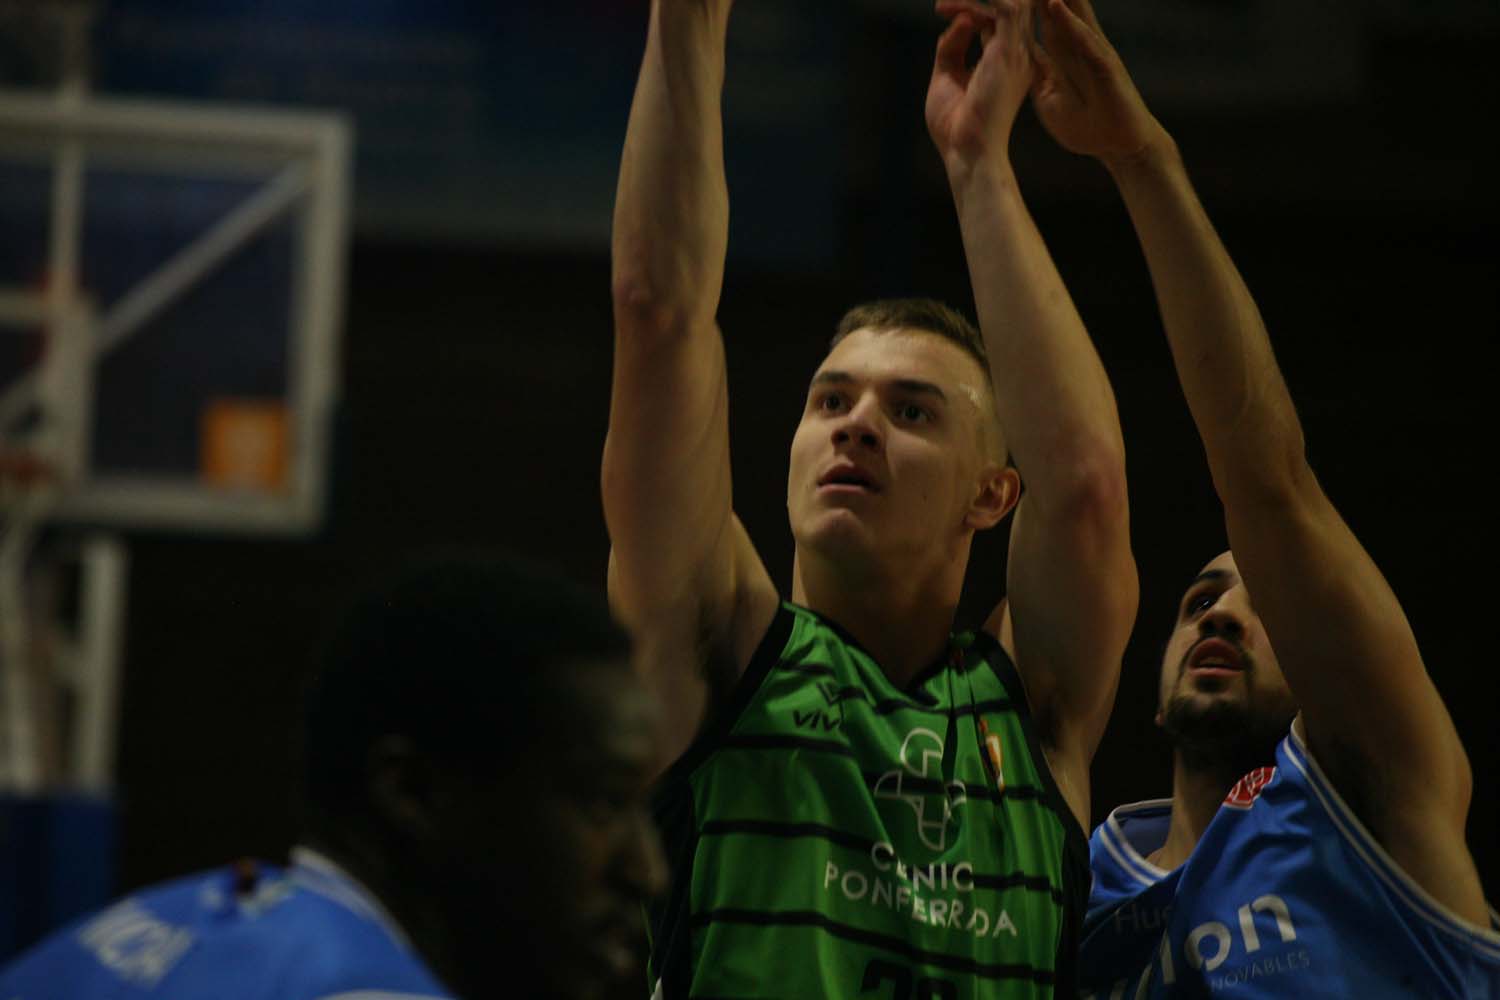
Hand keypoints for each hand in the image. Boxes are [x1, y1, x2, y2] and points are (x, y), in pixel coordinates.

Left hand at [926, 0, 1036, 174]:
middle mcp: (1017, 55)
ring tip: (941, 6)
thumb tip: (960, 18)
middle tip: (939, 7)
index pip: (997, 20)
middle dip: (974, 3)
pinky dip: (986, 1)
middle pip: (1012, 7)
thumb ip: (951, 47)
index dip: (969, 10)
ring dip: (972, 2)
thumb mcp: (947, 78)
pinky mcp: (1007, 51)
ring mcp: (1016, 52)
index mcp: (1006, 63)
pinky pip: (1007, 7)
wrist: (966, 151)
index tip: (940, 12)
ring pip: (1012, 3)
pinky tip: (954, 5)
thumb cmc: (956, 128)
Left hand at [1029, 0, 1166, 166]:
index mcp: (1059, 48)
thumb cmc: (1087, 124)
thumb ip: (1034, 68)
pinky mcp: (1105, 66)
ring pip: (1069, 10)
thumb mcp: (1048, 93)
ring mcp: (1092, 50)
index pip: (1034, 13)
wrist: (1120, 145)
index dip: (1015, 1)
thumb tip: (1014, 52)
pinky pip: (1085, 40)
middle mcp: (1076, 40)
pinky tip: (1054, 6)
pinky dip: (1070, 23)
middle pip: (1051, 3)